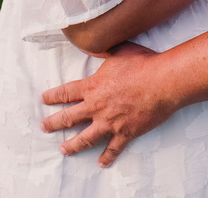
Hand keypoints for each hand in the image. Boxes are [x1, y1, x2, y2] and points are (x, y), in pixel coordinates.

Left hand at [40, 42, 175, 167]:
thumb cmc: (143, 63)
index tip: (44, 100)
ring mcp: (110, 122)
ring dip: (72, 145)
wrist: (163, 82)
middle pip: (68, 118)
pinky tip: (101, 163)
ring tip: (63, 150)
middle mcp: (96, 106)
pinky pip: (113, 149)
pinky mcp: (125, 132)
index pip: (66, 93)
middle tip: (44, 127)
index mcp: (93, 86)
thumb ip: (103, 50)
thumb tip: (95, 43)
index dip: (53, 96)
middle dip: (53, 123)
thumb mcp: (119, 50)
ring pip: (85, 138)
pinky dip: (107, 157)